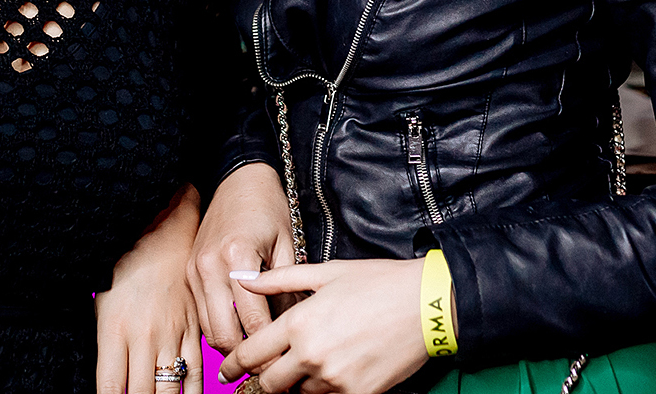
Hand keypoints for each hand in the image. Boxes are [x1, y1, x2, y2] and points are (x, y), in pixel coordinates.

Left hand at [96, 182, 204, 393]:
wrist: (164, 236)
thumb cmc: (126, 270)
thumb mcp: (102, 304)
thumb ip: (106, 346)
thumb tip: (109, 385)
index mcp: (114, 331)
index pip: (110, 387)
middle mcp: (144, 337)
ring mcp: (172, 334)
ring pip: (171, 388)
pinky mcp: (193, 330)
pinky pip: (196, 371)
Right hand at [188, 162, 295, 352]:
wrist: (237, 178)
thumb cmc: (267, 206)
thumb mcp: (287, 243)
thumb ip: (285, 288)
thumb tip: (288, 330)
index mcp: (236, 256)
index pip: (251, 320)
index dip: (269, 347)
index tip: (283, 361)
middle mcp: (209, 266)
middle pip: (223, 333)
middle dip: (246, 355)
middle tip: (268, 365)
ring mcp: (194, 270)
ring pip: (208, 329)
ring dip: (230, 345)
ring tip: (255, 351)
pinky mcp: (189, 272)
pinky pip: (201, 314)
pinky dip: (219, 327)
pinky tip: (238, 329)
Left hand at [217, 259, 428, 393]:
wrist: (428, 304)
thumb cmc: (379, 283)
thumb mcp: (326, 273)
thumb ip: (279, 279)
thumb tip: (243, 277)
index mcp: (299, 324)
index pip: (252, 354)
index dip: (233, 365)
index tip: (227, 370)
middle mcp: (312, 355)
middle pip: (270, 383)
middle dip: (265, 377)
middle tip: (269, 366)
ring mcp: (335, 378)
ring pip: (299, 393)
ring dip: (298, 380)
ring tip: (313, 358)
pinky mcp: (358, 393)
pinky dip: (324, 387)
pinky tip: (334, 367)